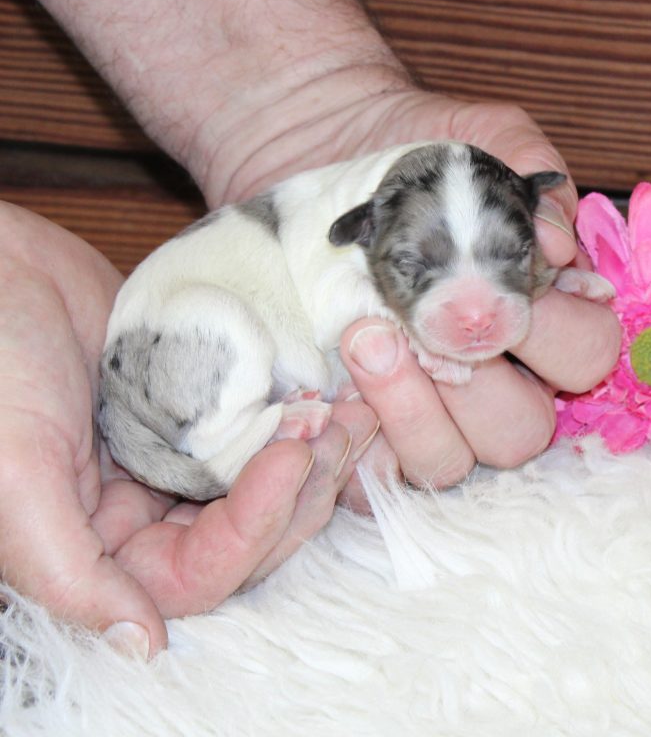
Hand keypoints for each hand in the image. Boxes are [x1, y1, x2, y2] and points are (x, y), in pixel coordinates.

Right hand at [0, 203, 376, 656]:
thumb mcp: (17, 472)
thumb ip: (72, 569)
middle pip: (250, 533)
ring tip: (353, 411)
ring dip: (314, 454)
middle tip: (334, 432)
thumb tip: (141, 645)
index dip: (255, 526)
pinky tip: (336, 389)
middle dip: (300, 490)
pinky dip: (298, 411)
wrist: (2, 268)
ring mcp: (182, 454)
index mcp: (105, 543)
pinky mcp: (206, 406)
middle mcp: (149, 508)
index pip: (201, 572)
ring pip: (265, 479)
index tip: (289, 456)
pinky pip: (261, 423)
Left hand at [220, 91, 621, 510]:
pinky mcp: (360, 433)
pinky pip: (369, 475)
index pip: (587, 356)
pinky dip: (355, 441)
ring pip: (448, 462)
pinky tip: (332, 390)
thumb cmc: (407, 167)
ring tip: (367, 339)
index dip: (558, 329)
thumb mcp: (476, 138)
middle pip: (522, 431)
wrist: (319, 164)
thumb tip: (556, 240)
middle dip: (483, 382)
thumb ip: (526, 171)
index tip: (509, 283)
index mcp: (537, 322)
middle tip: (427, 323)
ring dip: (413, 411)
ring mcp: (425, 414)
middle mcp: (490, 381)